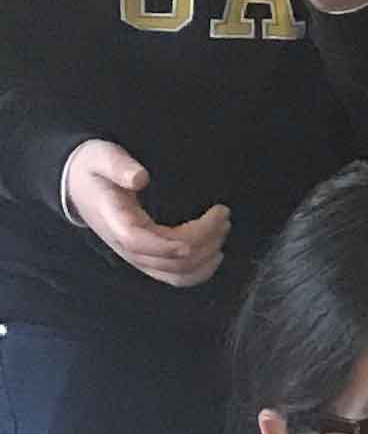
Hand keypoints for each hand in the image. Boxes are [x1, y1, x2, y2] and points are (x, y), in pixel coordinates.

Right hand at [59, 139, 227, 288]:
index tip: (201, 229)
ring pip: (176, 274)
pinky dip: (199, 271)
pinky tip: (215, 255)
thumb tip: (140, 178)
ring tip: (223, 230)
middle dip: (203, 240)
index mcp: (114, 220)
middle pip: (168, 260)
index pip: (138, 241)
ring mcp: (136, 256)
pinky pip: (174, 276)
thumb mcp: (101, 156)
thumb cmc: (92, 169)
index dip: (168, 244)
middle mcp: (125, 245)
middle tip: (223, 214)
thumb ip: (118, 166)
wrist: (77, 184)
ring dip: (206, 257)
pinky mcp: (146, 259)